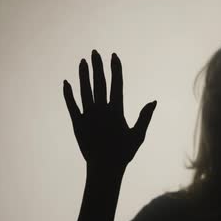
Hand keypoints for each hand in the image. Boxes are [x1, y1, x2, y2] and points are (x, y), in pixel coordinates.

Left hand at [63, 50, 156, 167]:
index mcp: (116, 111)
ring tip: (82, 62)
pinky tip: (66, 82)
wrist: (105, 168)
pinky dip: (68, 94)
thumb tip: (154, 101)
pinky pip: (71, 105)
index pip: (116, 84)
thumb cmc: (124, 152)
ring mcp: (88, 116)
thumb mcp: (138, 135)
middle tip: (95, 52)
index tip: (113, 56)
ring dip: (83, 75)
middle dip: (97, 66)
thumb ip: (145, 117)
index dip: (115, 69)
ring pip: (84, 91)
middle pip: (99, 83)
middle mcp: (101, 110)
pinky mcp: (77, 123)